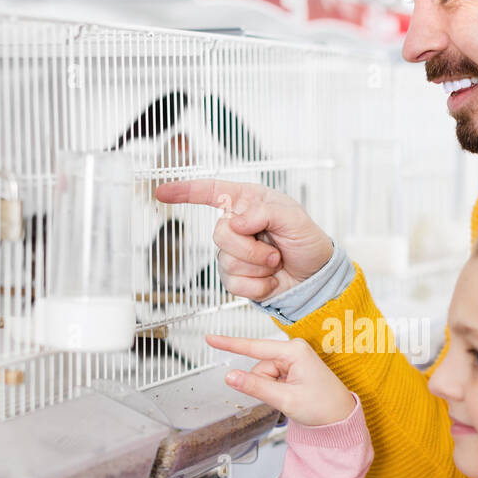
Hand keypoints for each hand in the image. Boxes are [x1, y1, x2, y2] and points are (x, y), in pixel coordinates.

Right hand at [155, 179, 333, 300]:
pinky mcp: (236, 278)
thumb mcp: (295, 219)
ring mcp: (235, 253)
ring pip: (226, 262)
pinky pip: (234, 284)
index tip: (162, 192)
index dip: (185, 191)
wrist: (315, 278)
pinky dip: (258, 286)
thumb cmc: (309, 243)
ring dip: (258, 267)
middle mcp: (238, 225)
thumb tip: (237, 222)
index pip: (212, 192)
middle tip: (274, 252)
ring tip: (275, 263)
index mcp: (249, 202)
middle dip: (250, 248)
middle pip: (219, 234)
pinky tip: (270, 279)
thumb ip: (264, 213)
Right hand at [206, 332, 355, 427]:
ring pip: (262, 375)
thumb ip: (255, 387)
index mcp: (294, 351)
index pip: (254, 347)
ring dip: (271, 389)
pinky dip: (276, 389)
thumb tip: (230, 376)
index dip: (229, 344)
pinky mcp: (292, 367)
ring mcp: (292, 358)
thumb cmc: (322, 407)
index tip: (210, 338)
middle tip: (286, 398)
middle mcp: (293, 350)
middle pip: (259, 367)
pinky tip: (292, 395)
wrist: (339, 418)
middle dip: (264, 385)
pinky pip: (271, 378)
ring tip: (292, 397)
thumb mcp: (285, 399)